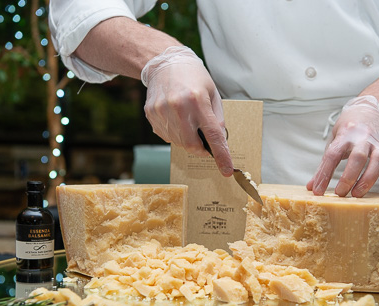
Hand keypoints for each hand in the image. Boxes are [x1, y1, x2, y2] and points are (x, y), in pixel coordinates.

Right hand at [141, 46, 232, 175]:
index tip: (226, 170)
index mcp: (197, 101)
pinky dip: (175, 133)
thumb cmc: (193, 77)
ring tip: (187, 120)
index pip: (212, 135)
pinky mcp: (151, 114)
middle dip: (200, 149)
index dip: (221, 155)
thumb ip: (217, 119)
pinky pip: (166, 135)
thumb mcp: (212, 93)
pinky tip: (176, 117)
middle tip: (204, 142)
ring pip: (178, 142)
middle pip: (191, 145)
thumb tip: (220, 142)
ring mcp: (162, 112)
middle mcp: (178, 107)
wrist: (164, 62)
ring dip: (187, 139)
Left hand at [307, 95, 378, 196]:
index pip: (332, 155)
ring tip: (357, 194)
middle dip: (348, 178)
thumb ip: (324, 164)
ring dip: (368, 180)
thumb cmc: (349, 128)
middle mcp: (363, 137)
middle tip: (340, 193)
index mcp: (345, 134)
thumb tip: (311, 187)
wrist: (373, 110)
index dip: (324, 174)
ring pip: (378, 161)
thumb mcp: (333, 140)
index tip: (318, 191)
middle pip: (357, 157)